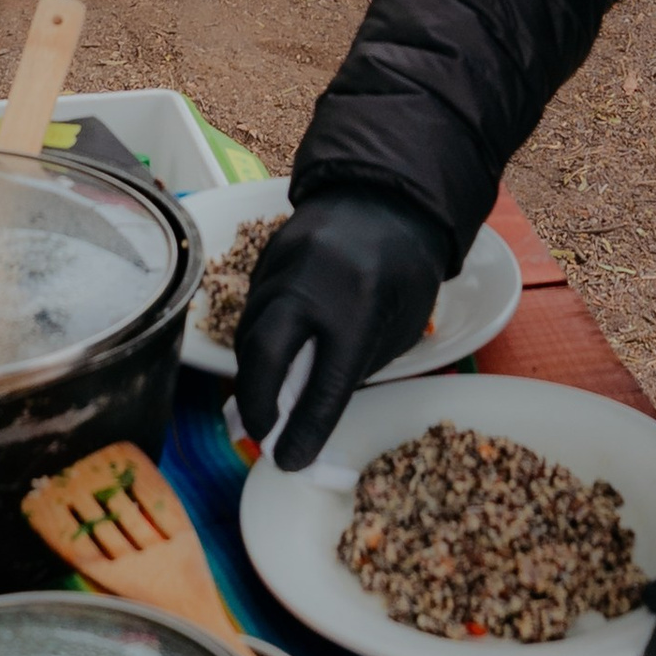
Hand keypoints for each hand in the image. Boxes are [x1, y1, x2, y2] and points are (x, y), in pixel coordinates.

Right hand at [232, 188, 446, 467]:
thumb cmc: (406, 270)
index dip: (304, 428)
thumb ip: (357, 365)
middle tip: (259, 435)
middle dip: (257, 403)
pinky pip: (251, 306)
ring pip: (250, 329)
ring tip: (261, 406)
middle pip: (266, 351)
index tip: (289, 460)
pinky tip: (264, 361)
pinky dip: (254, 339)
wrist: (387, 194)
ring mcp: (283, 262)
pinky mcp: (267, 253)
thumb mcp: (401, 325)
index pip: (324, 383)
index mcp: (360, 305)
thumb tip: (311, 412)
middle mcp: (313, 282)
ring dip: (252, 374)